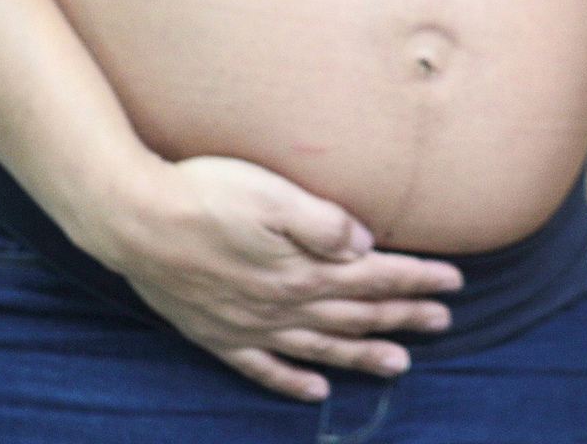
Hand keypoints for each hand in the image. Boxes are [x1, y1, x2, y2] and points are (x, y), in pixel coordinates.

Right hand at [101, 155, 463, 401]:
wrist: (132, 220)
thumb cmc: (204, 194)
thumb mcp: (271, 194)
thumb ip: (324, 223)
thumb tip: (367, 247)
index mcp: (303, 269)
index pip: (375, 276)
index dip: (417, 278)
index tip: (454, 282)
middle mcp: (283, 305)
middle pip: (357, 313)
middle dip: (404, 315)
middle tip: (443, 322)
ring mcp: (249, 325)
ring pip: (321, 346)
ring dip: (363, 354)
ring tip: (401, 364)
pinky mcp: (217, 335)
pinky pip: (264, 368)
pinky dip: (292, 381)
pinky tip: (315, 391)